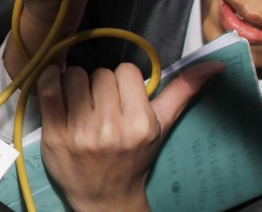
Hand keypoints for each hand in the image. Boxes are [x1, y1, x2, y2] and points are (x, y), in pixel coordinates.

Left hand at [38, 61, 223, 211]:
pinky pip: (48, 88)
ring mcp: (80, 131)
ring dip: (76, 83)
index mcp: (140, 123)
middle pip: (101, 72)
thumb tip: (214, 64)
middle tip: (103, 104)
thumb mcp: (161, 126)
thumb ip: (183, 92)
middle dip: (101, 84)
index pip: (127, 70)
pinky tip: (56, 83)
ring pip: (75, 75)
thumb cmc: (134, 156)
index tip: (123, 95)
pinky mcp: (54, 133)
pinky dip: (50, 78)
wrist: (106, 197)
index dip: (124, 80)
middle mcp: (111, 127)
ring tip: (83, 103)